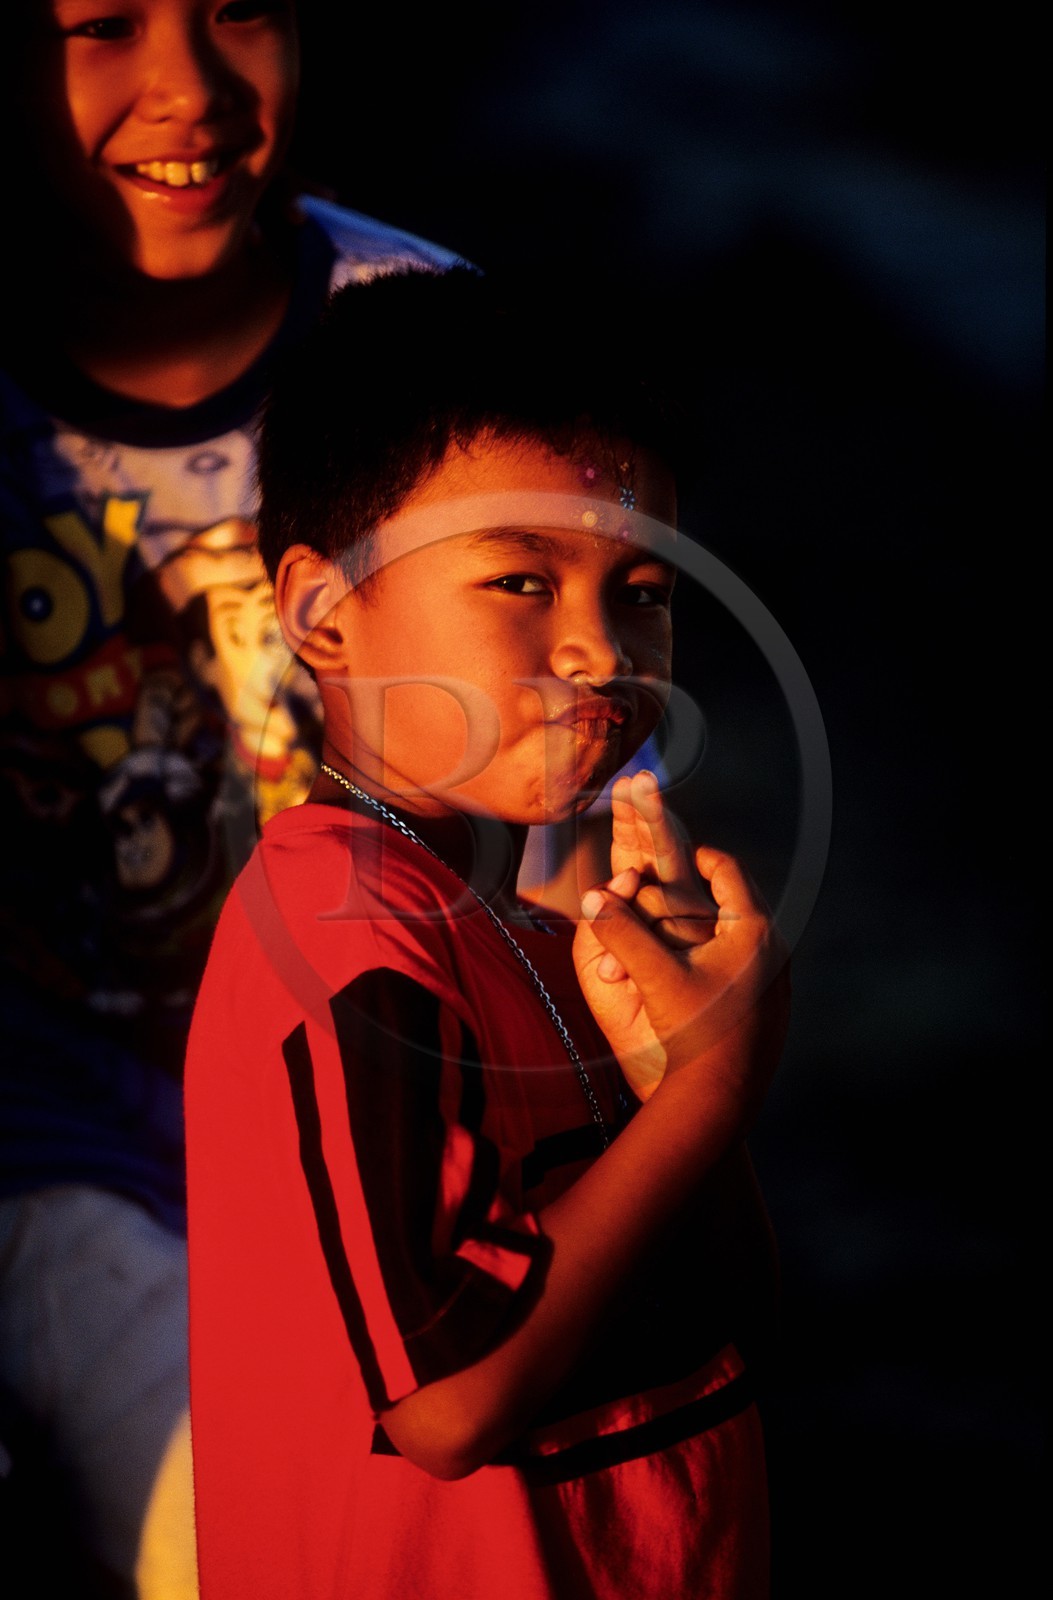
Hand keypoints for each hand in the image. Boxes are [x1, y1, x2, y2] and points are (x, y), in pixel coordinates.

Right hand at [573, 772, 788, 1114]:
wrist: (722, 1098)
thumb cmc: (691, 1034)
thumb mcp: (651, 975)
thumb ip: (620, 931)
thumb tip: (590, 896)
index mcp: (753, 930)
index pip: (729, 870)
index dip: (703, 857)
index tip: (685, 856)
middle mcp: (775, 950)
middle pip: (741, 901)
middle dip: (708, 892)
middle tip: (685, 886)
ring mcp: (779, 982)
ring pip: (747, 935)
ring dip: (717, 926)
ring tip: (691, 928)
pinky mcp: (776, 1008)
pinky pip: (752, 965)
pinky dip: (726, 956)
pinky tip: (701, 972)